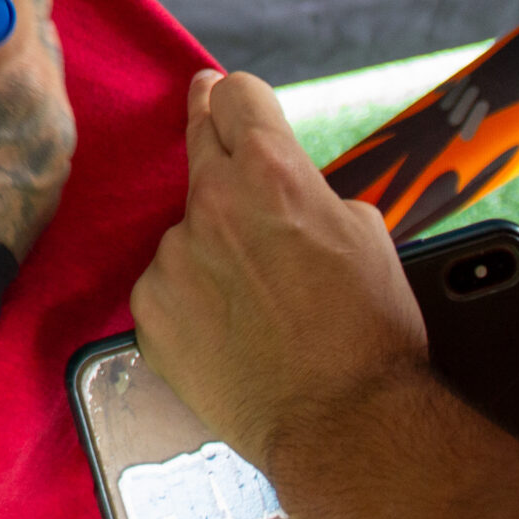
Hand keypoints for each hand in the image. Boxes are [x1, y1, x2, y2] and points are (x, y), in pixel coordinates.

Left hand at [129, 70, 427, 479]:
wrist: (343, 424)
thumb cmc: (369, 333)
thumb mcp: (368, 235)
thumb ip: (312, 193)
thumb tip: (289, 188)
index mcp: (271, 173)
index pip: (234, 94)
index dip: (237, 97)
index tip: (225, 98)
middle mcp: (212, 203)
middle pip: (197, 142)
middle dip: (212, 136)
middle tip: (213, 129)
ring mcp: (173, 256)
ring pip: (187, 229)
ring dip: (212, 246)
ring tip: (257, 302)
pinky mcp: (149, 308)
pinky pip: (167, 285)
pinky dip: (191, 300)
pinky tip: (229, 333)